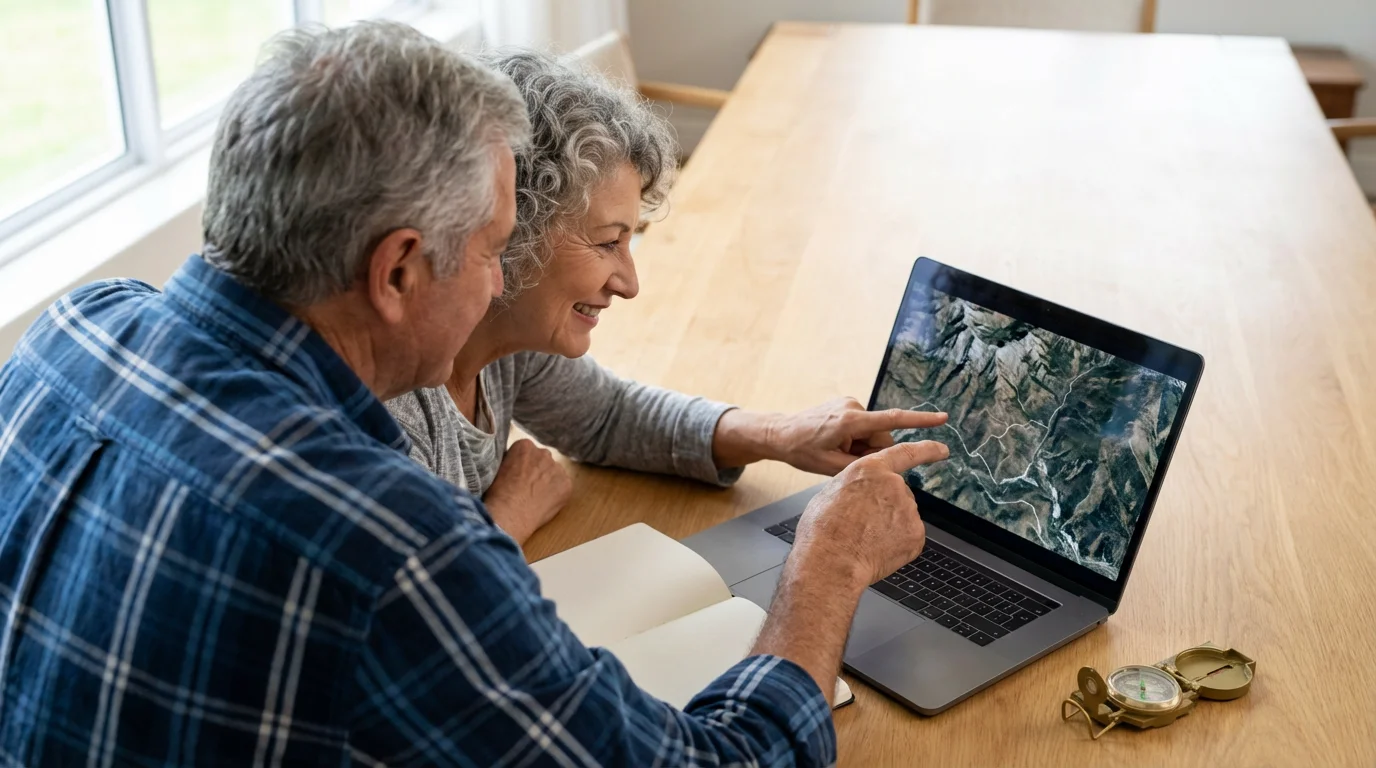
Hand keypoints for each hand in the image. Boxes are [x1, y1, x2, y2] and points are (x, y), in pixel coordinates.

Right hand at [483, 439, 571, 545]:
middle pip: (542, 460)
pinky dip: (557, 494)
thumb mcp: (497, 468)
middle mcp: (543, 453)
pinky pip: (563, 487)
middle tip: (528, 486)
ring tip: (536, 497)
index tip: (518, 475)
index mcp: (525, 446)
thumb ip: (510, 460)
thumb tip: (514, 462)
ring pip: (554, 473)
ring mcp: (557, 468)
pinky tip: (544, 503)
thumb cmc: (498, 493)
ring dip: (548, 481)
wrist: (510, 514)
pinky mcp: (567, 484)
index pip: (527, 451)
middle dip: (537, 470)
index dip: (522, 465)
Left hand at [713, 398, 948, 474]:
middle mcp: (853, 407)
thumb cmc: (802, 451)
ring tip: (835, 450)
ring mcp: (849, 402)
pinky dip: (855, 437)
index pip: (893, 420)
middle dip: (871, 451)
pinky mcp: (847, 403)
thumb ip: (863, 465)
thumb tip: (886, 462)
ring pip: (872, 433)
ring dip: (861, 445)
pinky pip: (863, 426)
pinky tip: (835, 441)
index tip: (942, 419)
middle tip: (844, 459)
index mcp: (850, 421)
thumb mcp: (831, 467)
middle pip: (881, 436)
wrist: (781, 433)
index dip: (921, 420)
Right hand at [791, 439, 949, 587]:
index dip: (927, 449)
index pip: (906, 452)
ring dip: (891, 525)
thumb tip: (860, 492)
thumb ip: (856, 485)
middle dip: (887, 506)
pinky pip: (910, 536)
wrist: (831, 563)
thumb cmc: (824, 531)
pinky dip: (898, 543)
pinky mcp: (916, 535)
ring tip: (865, 538)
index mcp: (871, 469)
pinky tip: (877, 549)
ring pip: (904, 516)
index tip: (941, 449)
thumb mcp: (831, 491)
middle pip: (899, 492)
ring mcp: (908, 510)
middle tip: (863, 524)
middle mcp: (894, 485)